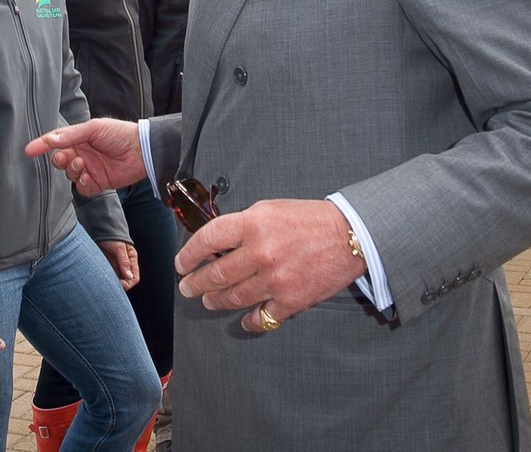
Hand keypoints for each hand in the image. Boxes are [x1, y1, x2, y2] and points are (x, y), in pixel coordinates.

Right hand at [25, 118, 145, 194]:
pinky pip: (81, 188)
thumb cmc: (119, 134)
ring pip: (69, 174)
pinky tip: (86, 177)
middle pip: (60, 159)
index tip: (28, 151)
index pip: (56, 141)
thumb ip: (71, 136)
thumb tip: (50, 140)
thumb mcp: (94, 128)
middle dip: (58, 159)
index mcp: (80, 138)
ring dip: (71, 170)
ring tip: (81, 164)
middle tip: (65, 157)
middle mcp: (82, 153)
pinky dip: (80, 183)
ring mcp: (89, 168)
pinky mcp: (98, 183)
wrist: (141, 150)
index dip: (42, 145)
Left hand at [98, 240, 139, 290]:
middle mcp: (125, 264)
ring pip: (117, 279)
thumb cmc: (112, 236)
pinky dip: (106, 278)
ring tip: (105, 280)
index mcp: (131, 259)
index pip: (134, 277)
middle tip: (111, 284)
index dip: (128, 283)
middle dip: (120, 284)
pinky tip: (101, 277)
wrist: (101, 229)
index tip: (120, 284)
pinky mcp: (108, 265)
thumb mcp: (119, 247)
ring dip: (112, 281)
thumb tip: (129, 277)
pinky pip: (109, 275)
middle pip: (126, 281)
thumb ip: (124, 261)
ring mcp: (116, 265)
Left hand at [174, 199, 366, 332]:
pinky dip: (249, 321)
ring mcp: (275, 279)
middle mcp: (261, 252)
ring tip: (208, 300)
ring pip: (233, 298)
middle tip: (187, 286)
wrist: (348, 236)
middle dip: (195, 283)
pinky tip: (243, 319)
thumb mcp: (269, 209)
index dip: (189, 253)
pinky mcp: (291, 300)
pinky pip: (261, 318)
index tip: (181, 262)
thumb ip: (242, 226)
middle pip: (216, 274)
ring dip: (215, 300)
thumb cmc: (308, 219)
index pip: (208, 239)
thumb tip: (216, 243)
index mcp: (253, 224)